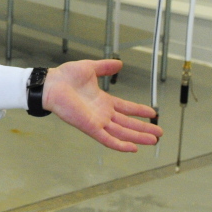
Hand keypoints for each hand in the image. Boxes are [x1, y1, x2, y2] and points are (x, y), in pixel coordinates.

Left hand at [42, 60, 162, 151]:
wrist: (52, 84)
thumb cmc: (66, 76)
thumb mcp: (90, 68)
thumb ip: (105, 67)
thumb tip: (119, 63)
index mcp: (103, 101)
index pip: (126, 108)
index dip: (140, 111)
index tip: (153, 114)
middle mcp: (102, 113)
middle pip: (128, 124)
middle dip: (144, 129)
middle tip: (159, 133)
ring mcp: (97, 122)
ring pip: (122, 133)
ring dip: (137, 137)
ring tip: (153, 141)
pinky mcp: (90, 127)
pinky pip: (107, 139)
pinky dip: (120, 145)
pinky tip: (133, 148)